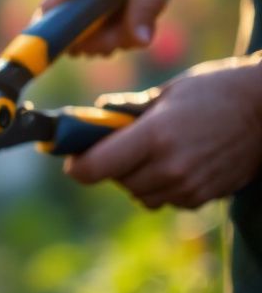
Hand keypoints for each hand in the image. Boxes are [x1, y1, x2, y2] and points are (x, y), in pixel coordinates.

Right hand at [41, 0, 194, 55]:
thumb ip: (145, 8)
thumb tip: (140, 43)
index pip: (50, 10)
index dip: (55, 34)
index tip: (78, 50)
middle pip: (62, 12)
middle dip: (88, 35)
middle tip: (117, 44)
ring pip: (73, 3)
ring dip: (94, 22)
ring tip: (125, 26)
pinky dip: (96, 5)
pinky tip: (119, 7)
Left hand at [65, 57, 261, 208]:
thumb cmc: (215, 92)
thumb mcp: (168, 92)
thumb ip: (129, 110)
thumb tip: (95, 116)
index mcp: (153, 136)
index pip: (94, 168)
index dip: (78, 166)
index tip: (76, 159)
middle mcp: (168, 167)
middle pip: (117, 182)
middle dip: (114, 166)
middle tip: (125, 146)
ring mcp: (187, 186)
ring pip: (141, 195)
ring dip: (139, 178)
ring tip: (157, 152)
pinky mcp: (203, 197)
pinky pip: (167, 200)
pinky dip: (164, 187)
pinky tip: (181, 162)